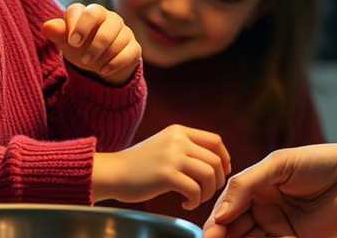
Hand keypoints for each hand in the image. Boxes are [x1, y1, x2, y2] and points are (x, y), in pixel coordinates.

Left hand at [42, 3, 140, 85]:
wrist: (98, 63)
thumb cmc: (79, 46)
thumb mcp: (66, 42)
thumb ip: (57, 33)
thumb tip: (47, 26)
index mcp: (91, 12)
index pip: (86, 11)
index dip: (79, 26)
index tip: (72, 42)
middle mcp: (110, 18)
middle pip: (108, 23)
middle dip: (96, 43)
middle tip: (84, 60)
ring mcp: (124, 31)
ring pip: (119, 39)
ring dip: (103, 56)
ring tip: (92, 66)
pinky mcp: (134, 46)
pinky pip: (129, 53)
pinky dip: (115, 63)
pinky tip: (104, 71)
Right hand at [92, 125, 230, 208]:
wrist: (112, 172)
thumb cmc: (138, 165)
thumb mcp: (164, 145)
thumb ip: (185, 147)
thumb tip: (215, 161)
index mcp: (179, 131)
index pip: (215, 141)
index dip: (224, 159)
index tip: (221, 174)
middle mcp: (178, 140)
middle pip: (215, 160)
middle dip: (217, 181)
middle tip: (206, 193)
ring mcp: (172, 156)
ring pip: (209, 175)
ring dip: (207, 192)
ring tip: (196, 199)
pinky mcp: (166, 175)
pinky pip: (194, 190)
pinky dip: (195, 201)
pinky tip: (185, 205)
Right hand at [203, 143, 336, 237]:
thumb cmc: (322, 163)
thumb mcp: (279, 164)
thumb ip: (247, 184)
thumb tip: (220, 213)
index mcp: (258, 184)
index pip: (229, 203)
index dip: (217, 219)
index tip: (210, 232)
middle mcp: (265, 206)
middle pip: (234, 226)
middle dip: (222, 236)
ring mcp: (279, 225)